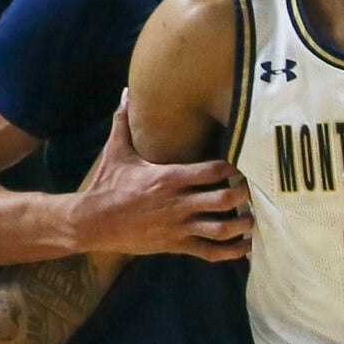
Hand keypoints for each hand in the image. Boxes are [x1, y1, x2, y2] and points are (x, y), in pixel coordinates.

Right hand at [69, 94, 253, 260]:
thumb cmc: (106, 186)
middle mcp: (178, 203)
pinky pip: (209, 252)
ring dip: (241, 224)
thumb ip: (124, 121)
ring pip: (221, 228)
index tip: (242, 164)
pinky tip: (244, 247)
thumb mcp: (116, 151)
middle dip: (243, 195)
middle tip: (251, 190)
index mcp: (169, 178)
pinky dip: (230, 252)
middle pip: (224, 199)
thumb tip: (125, 92)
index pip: (212, 170)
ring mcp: (178, 226)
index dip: (233, 168)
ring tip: (252, 218)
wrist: (92, 222)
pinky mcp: (175, 245)